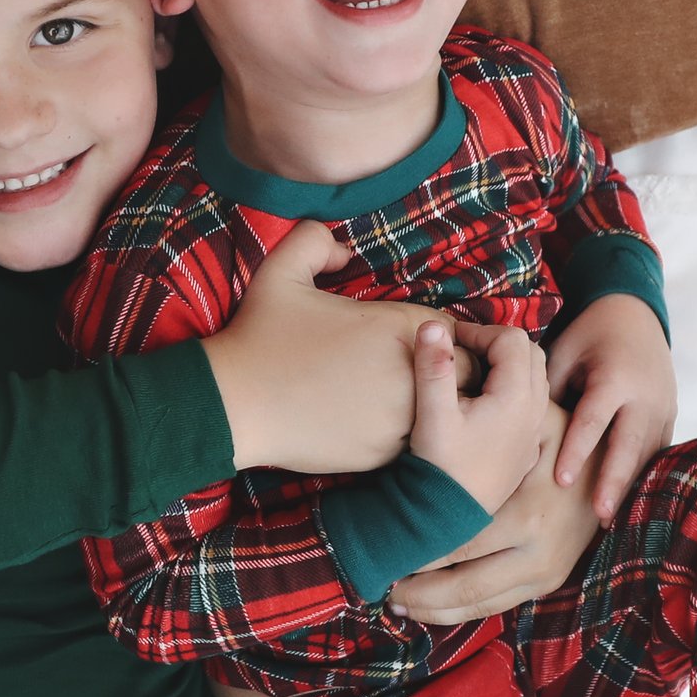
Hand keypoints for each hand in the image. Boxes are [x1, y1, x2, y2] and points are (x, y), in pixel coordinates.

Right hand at [202, 222, 452, 474]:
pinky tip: (378, 425)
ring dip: (431, 406)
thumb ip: (316, 242)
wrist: (235, 406)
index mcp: (398, 326)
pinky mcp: (386, 454)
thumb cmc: (260, 337)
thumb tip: (344, 251)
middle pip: (462, 374)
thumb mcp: (281, 270)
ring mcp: (402, 419)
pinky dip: (406, 434)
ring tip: (399, 401)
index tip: (413, 340)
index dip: (436, 335)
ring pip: (443, 413)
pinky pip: (417, 445)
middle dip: (445, 371)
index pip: (451, 330)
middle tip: (413, 372)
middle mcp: (412, 373)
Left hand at [387, 399, 599, 623]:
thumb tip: (447, 406)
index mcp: (529, 517)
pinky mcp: (547, 583)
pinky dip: (460, 612)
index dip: (419, 555)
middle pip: (465, 586)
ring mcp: (545, 574)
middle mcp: (538, 555)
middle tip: (381, 589)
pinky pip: (496, 607)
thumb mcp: (540, 424)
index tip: (386, 554)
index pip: (460, 547)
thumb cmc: (567, 438)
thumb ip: (497, 422)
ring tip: (397, 603)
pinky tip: (429, 608)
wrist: (616, 472)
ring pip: (479, 605)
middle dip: (420, 592)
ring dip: (435, 609)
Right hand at [406, 319, 546, 513]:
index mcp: (515, 397)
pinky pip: (532, 406)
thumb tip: (433, 325)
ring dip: (509, 366)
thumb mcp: (432, 413)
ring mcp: (533, 432)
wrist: (450, 516)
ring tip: (474, 374)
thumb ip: (433, 366)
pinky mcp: (527, 450)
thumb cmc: (441, 466)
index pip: (510, 339)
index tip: (449, 341)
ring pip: (535, 379)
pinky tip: (486, 405)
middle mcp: (533, 412)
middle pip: (531, 354)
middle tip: (464, 351)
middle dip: (498, 343)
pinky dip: (514, 391)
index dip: (478, 331)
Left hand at [546, 293, 675, 523]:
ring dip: (629, 488)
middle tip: (598, 516)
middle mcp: (645, 395)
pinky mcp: (670, 417)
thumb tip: (528, 434)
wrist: (635, 313)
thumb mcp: (564, 353)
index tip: (562, 482)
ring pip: (647, 454)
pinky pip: (657, 452)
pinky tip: (628, 506)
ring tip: (610, 521)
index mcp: (616, 377)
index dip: (578, 451)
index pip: (594, 420)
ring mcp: (664, 408)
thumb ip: (551, 391)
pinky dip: (643, 478)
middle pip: (629, 445)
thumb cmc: (588, 335)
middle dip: (613, 482)